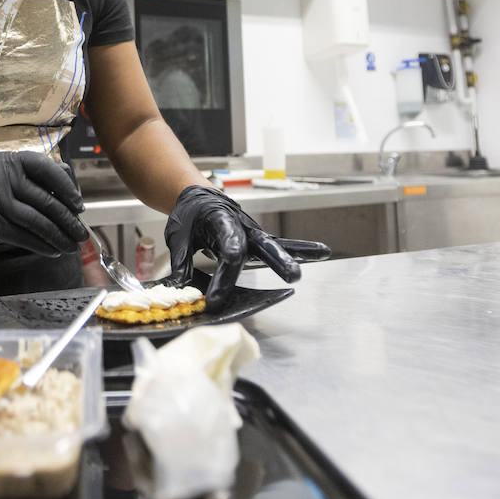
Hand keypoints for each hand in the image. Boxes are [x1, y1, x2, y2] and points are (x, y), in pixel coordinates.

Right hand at [0, 151, 87, 258]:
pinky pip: (24, 236)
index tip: (79, 205)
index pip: (44, 167)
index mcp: (8, 160)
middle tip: (81, 233)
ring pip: (36, 221)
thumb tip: (71, 182)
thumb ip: (35, 176)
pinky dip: (42, 245)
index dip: (65, 186)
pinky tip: (53, 250)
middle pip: (43, 198)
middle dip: (67, 219)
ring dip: (58, 236)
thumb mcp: (7, 177)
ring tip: (71, 246)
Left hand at [163, 185, 330, 304]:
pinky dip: (302, 249)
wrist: (198, 197)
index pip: (228, 251)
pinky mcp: (259, 241)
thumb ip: (182, 263)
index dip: (223, 278)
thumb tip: (181, 290)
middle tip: (293, 277)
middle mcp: (243, 226)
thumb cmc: (189, 216)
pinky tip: (322, 253)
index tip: (216, 301)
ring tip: (320, 257)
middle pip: (262, 245)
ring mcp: (253, 234)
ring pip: (276, 245)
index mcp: (220, 221)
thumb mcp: (178, 236)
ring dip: (296, 255)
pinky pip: (282, 245)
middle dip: (277, 261)